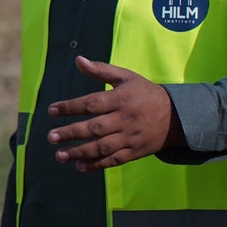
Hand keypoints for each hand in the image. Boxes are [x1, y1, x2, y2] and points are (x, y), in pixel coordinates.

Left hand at [47, 57, 177, 171]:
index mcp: (121, 99)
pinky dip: (97, 165)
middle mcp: (125, 119)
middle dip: (71, 133)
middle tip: (51, 137)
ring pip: (102, 147)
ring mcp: (130, 137)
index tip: (51, 111)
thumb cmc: (144, 93)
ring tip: (59, 155)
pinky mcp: (134, 152)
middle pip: (94, 128)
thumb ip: (101, 70)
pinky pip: (114, 160)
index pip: (91, 103)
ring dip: (79, 153)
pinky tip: (79, 166)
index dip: (70, 107)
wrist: (175, 116)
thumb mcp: (126, 77)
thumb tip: (78, 60)